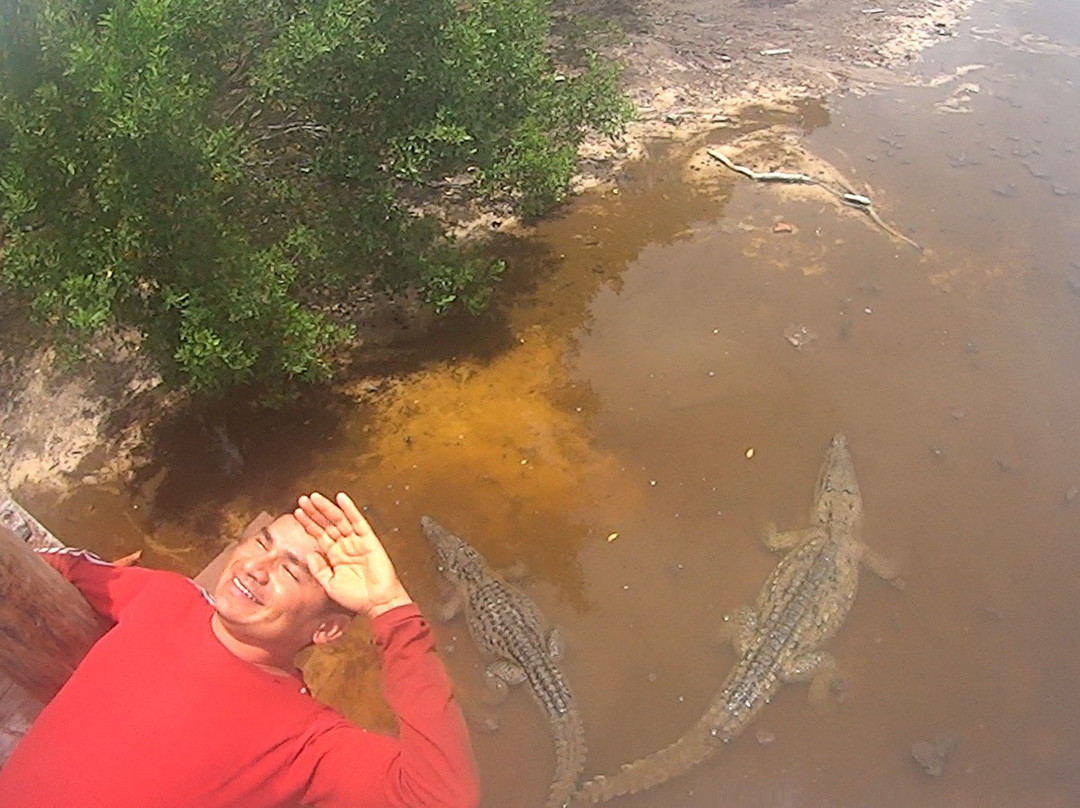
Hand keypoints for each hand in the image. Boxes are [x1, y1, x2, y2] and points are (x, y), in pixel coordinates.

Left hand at [294, 492, 412, 617]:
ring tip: (314, 498)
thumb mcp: (330, 585)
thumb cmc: (357, 598)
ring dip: (327, 508)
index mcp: (334, 556)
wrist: (378, 603)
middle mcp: (344, 546)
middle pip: (326, 524)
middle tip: (303, 500)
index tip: (298, 513)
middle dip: (314, 512)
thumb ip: (319, 570)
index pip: (318, 535)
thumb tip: (310, 554)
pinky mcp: (368, 539)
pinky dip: (350, 509)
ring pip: (339, 520)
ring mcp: (356, 541)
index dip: (308, 524)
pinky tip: (341, 499)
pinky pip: (358, 521)